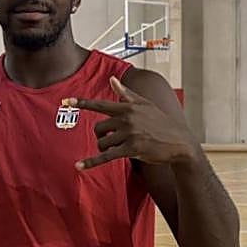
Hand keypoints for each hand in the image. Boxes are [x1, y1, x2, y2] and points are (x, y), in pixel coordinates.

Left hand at [67, 76, 197, 169]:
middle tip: (115, 140)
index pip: (101, 105)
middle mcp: (127, 119)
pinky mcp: (131, 149)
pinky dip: (92, 162)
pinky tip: (79, 166)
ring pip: (103, 143)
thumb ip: (126, 93)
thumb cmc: (161, 122)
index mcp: (128, 107)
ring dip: (106, 149)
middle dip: (103, 137)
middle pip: (99, 129)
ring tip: (120, 148)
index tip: (67, 102)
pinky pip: (106, 156)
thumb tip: (112, 80)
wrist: (179, 142)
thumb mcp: (144, 104)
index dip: (83, 103)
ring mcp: (129, 134)